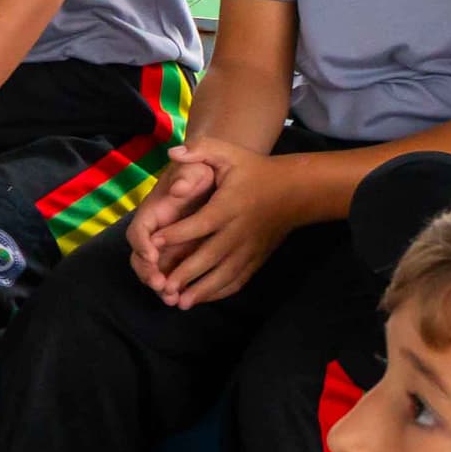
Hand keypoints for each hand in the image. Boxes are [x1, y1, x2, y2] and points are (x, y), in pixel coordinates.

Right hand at [124, 153, 220, 288]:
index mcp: (153, 211)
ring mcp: (167, 246)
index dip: (142, 245)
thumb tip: (179, 187)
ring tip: (173, 299)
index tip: (152, 256)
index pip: (138, 231)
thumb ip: (186, 174)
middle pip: (141, 257)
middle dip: (148, 273)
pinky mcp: (181, 256)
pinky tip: (186, 300)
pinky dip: (176, 288)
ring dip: (161, 286)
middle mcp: (156, 232)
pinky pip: (173, 275)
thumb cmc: (203, 172)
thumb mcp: (196, 166)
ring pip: (156, 271)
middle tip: (161, 285)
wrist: (218, 178)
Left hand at [146, 148, 297, 306]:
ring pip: (224, 274)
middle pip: (210, 256)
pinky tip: (202, 298)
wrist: (295, 190)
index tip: (155, 243)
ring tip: (179, 303)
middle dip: (186, 273)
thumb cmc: (255, 170)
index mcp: (228, 206)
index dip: (177, 234)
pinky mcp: (257, 258)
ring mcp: (249, 248)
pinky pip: (238, 279)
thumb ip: (201, 149)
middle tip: (162, 286)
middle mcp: (239, 231)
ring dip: (202, 290)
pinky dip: (220, 291)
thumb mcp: (229, 153)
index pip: (200, 223)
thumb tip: (173, 151)